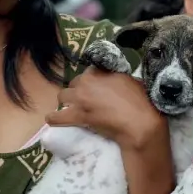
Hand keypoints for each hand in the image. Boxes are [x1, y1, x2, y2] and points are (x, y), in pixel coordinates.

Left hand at [46, 67, 166, 149]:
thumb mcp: (131, 81)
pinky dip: (54, 119)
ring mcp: (80, 99)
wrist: (139, 122)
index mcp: (100, 71)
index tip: (96, 87)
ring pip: (63, 96)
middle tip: (86, 100)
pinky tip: (51, 120)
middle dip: (78, 90)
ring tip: (71, 108)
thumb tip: (116, 82)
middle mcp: (87, 81)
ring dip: (67, 101)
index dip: (92, 79)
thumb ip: (118, 78)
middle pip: (74, 83)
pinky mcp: (78, 116)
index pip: (89, 71)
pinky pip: (58, 117)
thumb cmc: (141, 101)